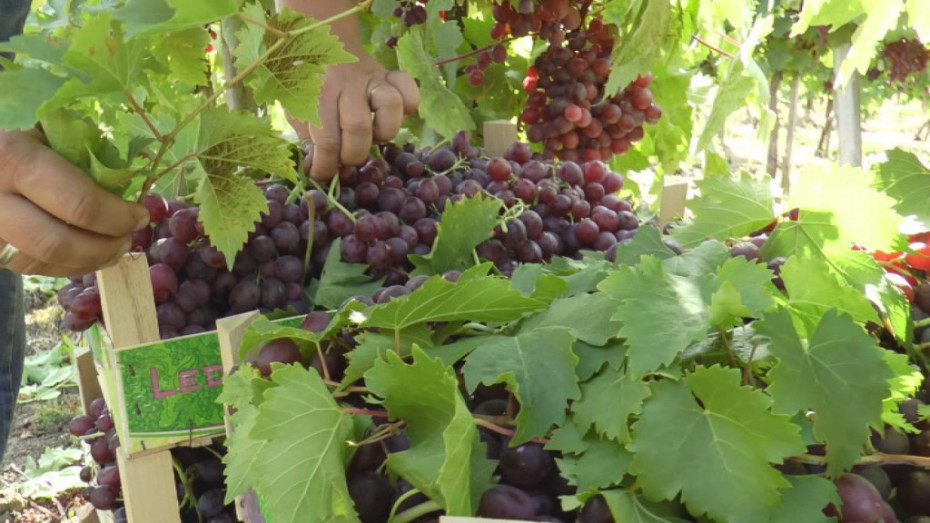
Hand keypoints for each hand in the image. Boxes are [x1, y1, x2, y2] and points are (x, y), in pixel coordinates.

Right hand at [0, 130, 150, 276]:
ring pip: (44, 261)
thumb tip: (130, 178)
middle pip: (58, 243)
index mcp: (14, 159)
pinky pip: (31, 267)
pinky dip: (67, 265)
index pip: (77, 202)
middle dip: (103, 247)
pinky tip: (88, 255)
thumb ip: (79, 154)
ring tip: (115, 249)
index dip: (117, 216)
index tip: (140, 216)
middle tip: (128, 239)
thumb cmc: (14, 142)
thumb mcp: (42, 133)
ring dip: (89, 261)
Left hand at [292, 51, 419, 180]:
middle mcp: (348, 84)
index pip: (327, 140)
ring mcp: (373, 78)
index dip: (325, 166)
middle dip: (353, 154)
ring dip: (383, 132)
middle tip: (345, 157)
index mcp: (319, 93)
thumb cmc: (307, 83)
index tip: (322, 174)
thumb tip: (317, 170)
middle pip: (359, 128)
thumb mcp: (297, 108)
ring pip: (391, 108)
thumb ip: (307, 138)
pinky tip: (391, 116)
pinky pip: (410, 93)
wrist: (321, 42)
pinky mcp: (391, 75)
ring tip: (372, 137)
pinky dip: (407, 108)